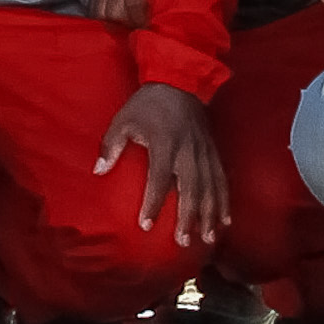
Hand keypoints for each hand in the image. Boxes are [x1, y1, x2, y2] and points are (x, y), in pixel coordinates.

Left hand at [95, 81, 227, 246]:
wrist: (179, 82)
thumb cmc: (147, 104)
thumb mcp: (123, 119)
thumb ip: (111, 145)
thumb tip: (98, 170)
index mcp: (164, 144)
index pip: (159, 180)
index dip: (153, 203)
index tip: (146, 225)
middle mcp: (188, 152)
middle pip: (191, 190)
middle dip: (188, 218)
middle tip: (182, 241)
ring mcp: (204, 153)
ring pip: (211, 189)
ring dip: (209, 215)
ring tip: (207, 239)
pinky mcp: (213, 152)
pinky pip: (222, 180)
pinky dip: (225, 201)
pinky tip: (226, 221)